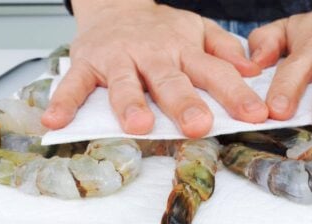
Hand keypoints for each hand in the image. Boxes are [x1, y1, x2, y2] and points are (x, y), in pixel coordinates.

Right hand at [41, 0, 266, 137]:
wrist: (116, 6)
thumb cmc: (161, 29)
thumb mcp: (198, 30)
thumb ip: (224, 50)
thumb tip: (253, 70)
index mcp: (183, 50)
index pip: (214, 72)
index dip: (236, 94)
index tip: (255, 115)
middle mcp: (152, 55)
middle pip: (170, 81)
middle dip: (184, 103)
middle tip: (198, 125)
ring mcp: (118, 59)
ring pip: (125, 83)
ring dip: (130, 103)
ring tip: (138, 125)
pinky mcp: (87, 63)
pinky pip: (74, 83)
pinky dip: (64, 101)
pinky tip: (56, 121)